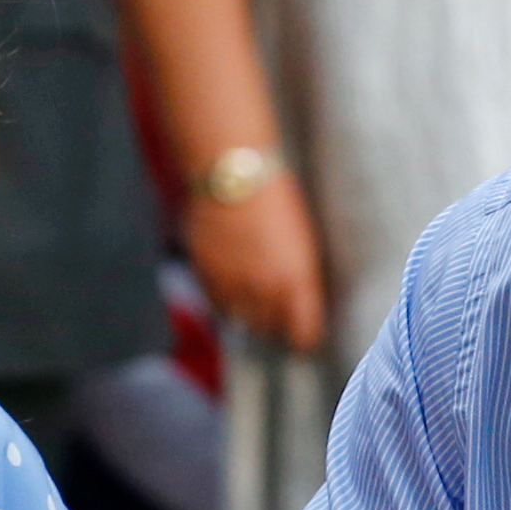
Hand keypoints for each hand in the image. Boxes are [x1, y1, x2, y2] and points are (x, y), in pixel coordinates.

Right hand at [188, 167, 326, 353]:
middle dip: (276, 322)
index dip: (305, 337)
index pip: (304, 333)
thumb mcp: (302, 239)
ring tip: (254, 292)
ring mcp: (232, 285)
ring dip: (249, 311)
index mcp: (296, 281)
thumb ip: (300, 276)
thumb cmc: (277, 196)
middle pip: (271, 328)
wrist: (233, 172)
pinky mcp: (206, 275)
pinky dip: (224, 297)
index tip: (305, 335)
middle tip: (279, 310)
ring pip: (242, 318)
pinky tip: (232, 279)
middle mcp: (264, 290)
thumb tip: (298, 298)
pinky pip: (216, 302)